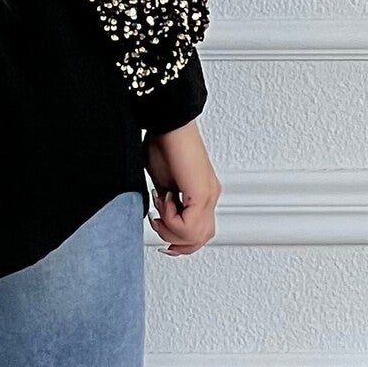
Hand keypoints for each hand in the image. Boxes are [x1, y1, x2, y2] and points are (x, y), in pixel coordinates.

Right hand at [143, 120, 220, 256]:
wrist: (167, 123)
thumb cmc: (162, 143)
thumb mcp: (161, 184)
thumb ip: (165, 205)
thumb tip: (158, 221)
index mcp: (201, 194)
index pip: (199, 233)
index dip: (180, 243)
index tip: (162, 237)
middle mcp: (209, 196)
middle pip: (199, 239)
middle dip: (172, 238)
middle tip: (158, 219)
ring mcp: (208, 195)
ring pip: (195, 236)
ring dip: (169, 229)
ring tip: (160, 208)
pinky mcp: (202, 192)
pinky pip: (188, 225)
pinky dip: (170, 219)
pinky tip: (164, 199)